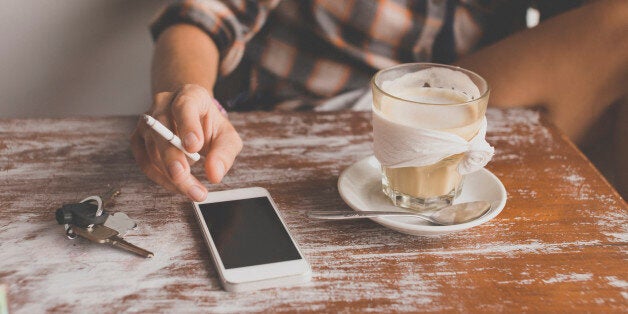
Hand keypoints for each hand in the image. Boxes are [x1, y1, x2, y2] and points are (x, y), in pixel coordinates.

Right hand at [130, 84, 241, 200]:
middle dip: (172, 157)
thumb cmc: (209, 126)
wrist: (193, 119)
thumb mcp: (226, 136)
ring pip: (152, 149)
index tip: (193, 146)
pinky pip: (145, 161)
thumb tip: (214, 174)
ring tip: (193, 191)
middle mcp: (163, 104)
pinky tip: (178, 186)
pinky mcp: (139, 139)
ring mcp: (147, 121)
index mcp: (189, 95)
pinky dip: (161, 178)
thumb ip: (224, 153)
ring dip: (171, 175)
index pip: (185, 105)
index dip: (187, 125)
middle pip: (162, 129)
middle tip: (183, 177)